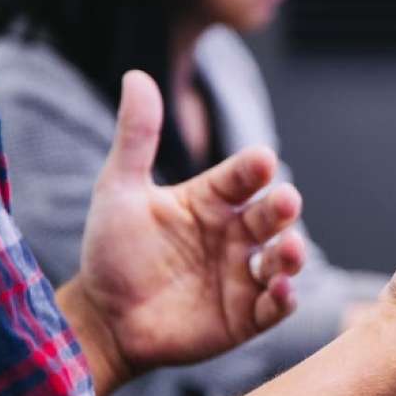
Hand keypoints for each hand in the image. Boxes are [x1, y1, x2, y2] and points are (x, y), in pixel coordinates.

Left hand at [62, 71, 305, 395]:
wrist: (103, 319)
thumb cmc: (112, 252)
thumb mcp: (119, 191)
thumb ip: (136, 137)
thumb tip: (137, 75)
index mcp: (212, 202)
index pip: (242, 178)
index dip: (253, 169)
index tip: (262, 160)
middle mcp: (235, 235)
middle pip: (270, 216)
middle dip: (282, 208)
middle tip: (286, 201)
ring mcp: (244, 275)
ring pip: (282, 259)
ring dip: (292, 254)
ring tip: (289, 250)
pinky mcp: (247, 316)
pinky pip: (275, 306)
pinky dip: (284, 298)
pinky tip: (281, 289)